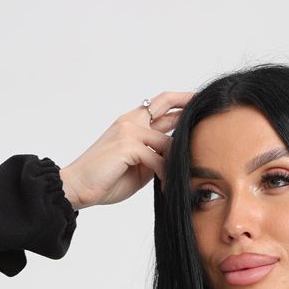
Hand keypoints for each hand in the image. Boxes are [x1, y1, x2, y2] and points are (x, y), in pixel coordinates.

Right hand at [59, 90, 194, 208]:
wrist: (77, 186)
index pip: (161, 105)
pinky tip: (166, 186)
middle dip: (189, 105)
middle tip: (210, 110)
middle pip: (166, 105)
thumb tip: (174, 158)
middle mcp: (130, 121)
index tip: (200, 103)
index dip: (182, 101)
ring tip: (179, 179)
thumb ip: (154, 156)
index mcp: (131, 123)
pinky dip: (165, 174)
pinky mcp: (127, 145)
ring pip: (166, 141)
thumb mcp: (137, 167)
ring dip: (176, 161)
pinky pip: (158, 158)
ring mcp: (129, 131)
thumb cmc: (104, 179)